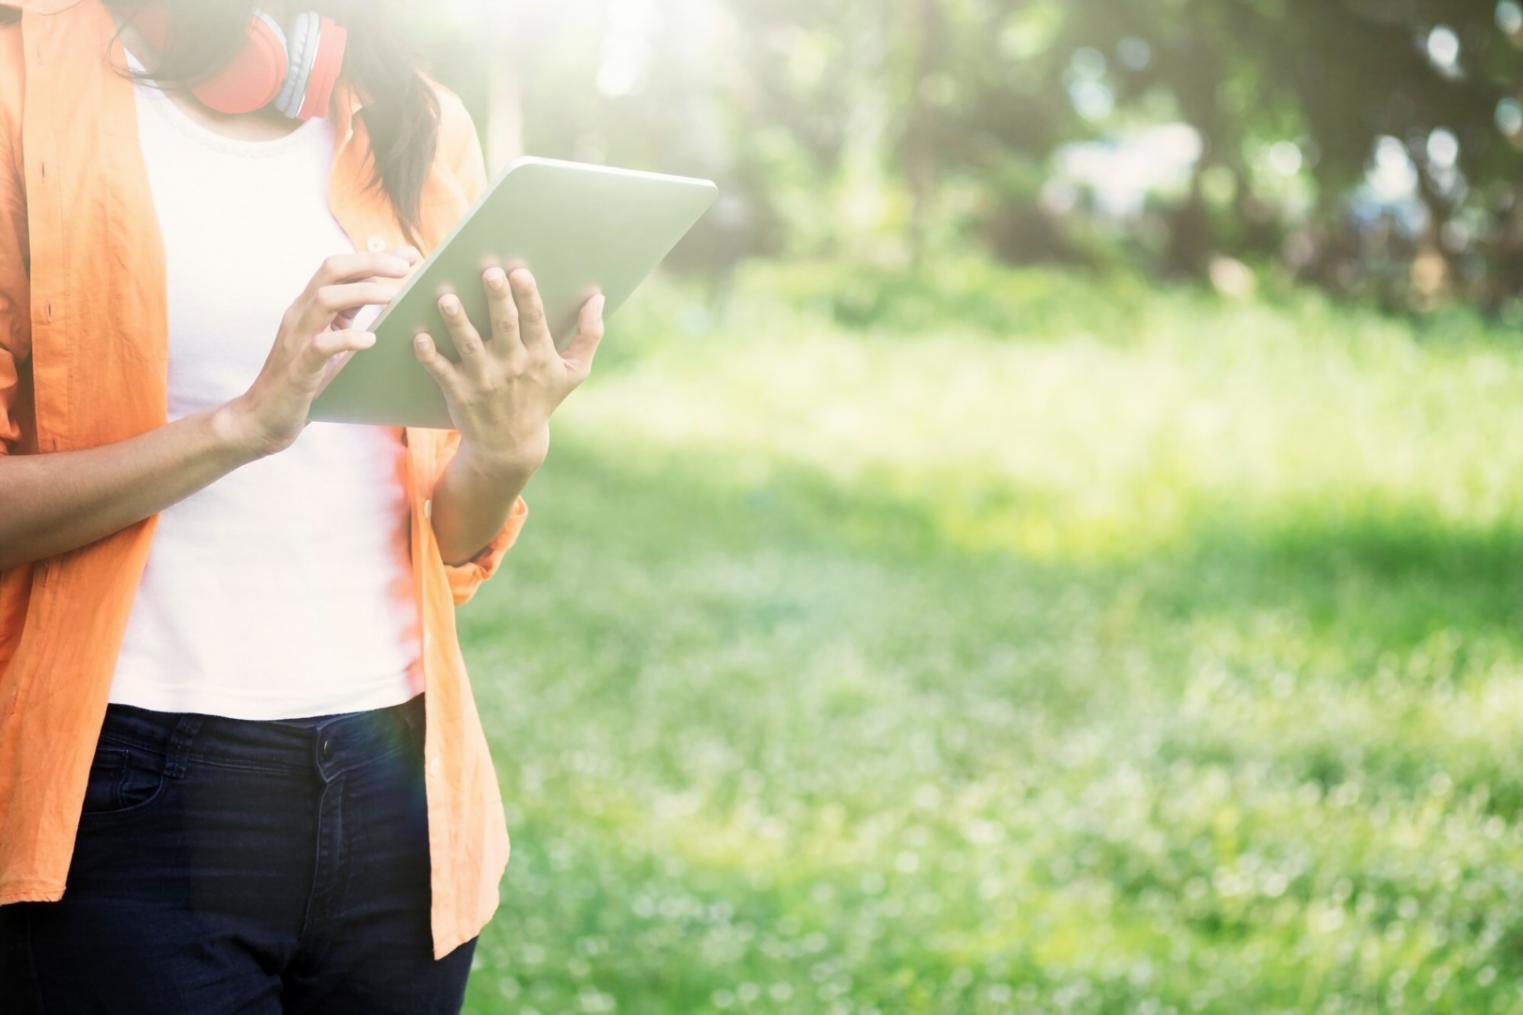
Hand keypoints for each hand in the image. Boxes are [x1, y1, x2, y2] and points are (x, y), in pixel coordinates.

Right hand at [219, 249, 418, 457]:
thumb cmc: (303, 379)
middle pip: (331, 271)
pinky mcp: (298, 369)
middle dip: (370, 263)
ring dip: (363, 292)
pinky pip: (320, 346)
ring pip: (325, 300)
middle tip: (405, 267)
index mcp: (308, 307)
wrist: (263, 418)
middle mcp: (300, 315)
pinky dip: (346, 339)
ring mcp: (296, 340)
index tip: (409, 254)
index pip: (339, 267)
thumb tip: (384, 292)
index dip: (374, 257)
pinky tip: (370, 340)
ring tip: (395, 296)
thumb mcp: (329, 339)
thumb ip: (348, 315)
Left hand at [412, 266, 604, 475]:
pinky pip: (441, 371)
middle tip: (489, 273)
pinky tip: (419, 337)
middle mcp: (511, 366)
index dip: (528, 297)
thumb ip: (589, 335)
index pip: (535, 322)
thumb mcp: (574, 372)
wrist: (511, 445)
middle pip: (504, 326)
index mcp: (538, 356)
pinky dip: (429, 356)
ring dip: (457, 322)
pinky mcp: (458, 392)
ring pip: (469, 345)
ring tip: (447, 299)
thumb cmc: (542, 399)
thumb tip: (599, 298)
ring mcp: (483, 380)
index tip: (520, 273)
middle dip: (497, 299)